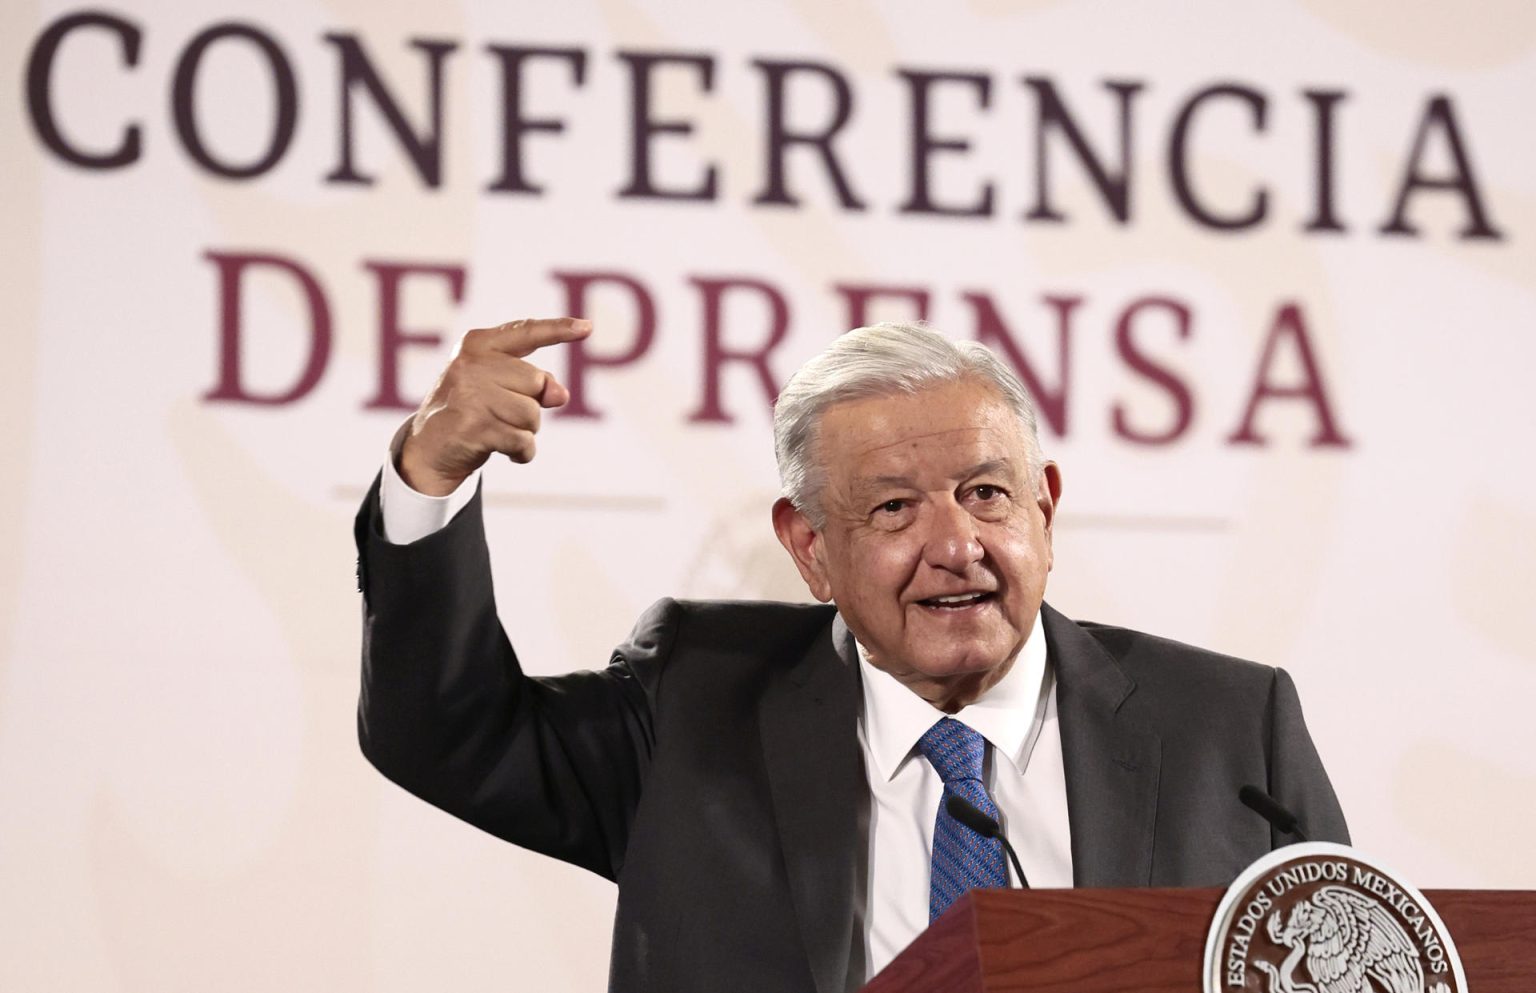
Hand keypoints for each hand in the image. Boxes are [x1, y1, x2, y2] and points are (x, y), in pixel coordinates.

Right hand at [398, 317, 591, 495]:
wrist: (429, 448)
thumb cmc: (471, 411)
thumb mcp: (498, 388)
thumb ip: (533, 383)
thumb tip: (560, 394)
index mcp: (478, 345)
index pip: (526, 332)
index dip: (559, 330)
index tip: (587, 328)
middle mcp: (472, 364)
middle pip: (536, 382)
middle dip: (531, 405)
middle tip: (503, 415)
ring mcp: (470, 394)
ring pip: (531, 414)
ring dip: (526, 431)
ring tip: (500, 431)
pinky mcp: (473, 425)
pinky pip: (523, 441)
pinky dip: (522, 452)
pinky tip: (505, 451)